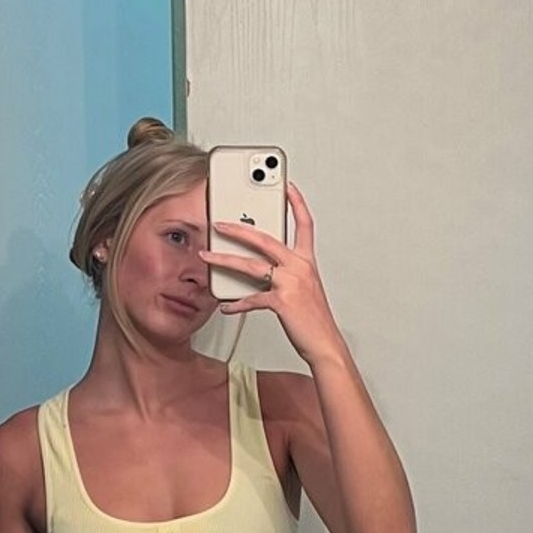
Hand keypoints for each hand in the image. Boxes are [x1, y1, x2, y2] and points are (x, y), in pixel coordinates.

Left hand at [200, 183, 346, 366]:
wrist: (325, 344)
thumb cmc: (314, 320)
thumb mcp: (304, 290)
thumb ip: (284, 275)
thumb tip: (259, 272)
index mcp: (307, 262)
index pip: (305, 224)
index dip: (296, 203)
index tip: (286, 187)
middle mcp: (300, 267)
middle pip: (265, 239)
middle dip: (238, 229)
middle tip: (220, 222)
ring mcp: (291, 283)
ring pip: (250, 265)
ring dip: (224, 260)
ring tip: (207, 256)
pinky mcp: (281, 301)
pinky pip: (251, 298)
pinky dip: (236, 303)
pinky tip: (226, 305)